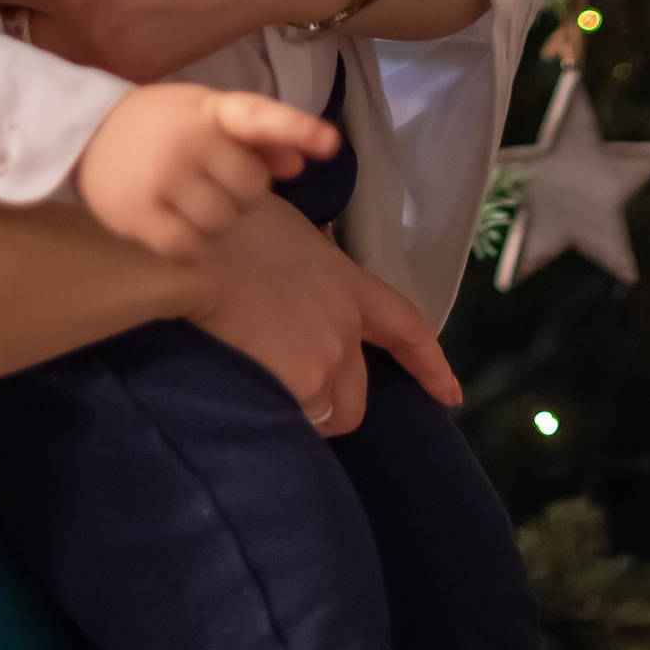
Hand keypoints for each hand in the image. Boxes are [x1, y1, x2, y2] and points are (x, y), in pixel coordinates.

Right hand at [75, 81, 339, 260]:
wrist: (82, 133)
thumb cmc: (159, 126)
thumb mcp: (206, 117)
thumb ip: (257, 140)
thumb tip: (298, 165)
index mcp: (209, 110)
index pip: (260, 116)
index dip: (298, 129)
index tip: (331, 144)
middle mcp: (187, 141)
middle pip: (251, 190)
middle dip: (239, 192)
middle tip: (208, 181)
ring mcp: (161, 178)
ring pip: (222, 222)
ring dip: (213, 220)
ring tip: (184, 200)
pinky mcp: (138, 214)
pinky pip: (188, 246)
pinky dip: (186, 244)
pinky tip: (169, 224)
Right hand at [182, 196, 460, 432]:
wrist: (199, 250)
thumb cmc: (229, 226)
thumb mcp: (286, 232)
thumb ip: (306, 263)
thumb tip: (298, 275)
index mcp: (346, 284)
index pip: (404, 326)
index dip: (428, 361)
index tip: (450, 391)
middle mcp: (345, 328)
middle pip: (357, 395)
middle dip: (331, 404)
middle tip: (289, 392)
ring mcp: (324, 360)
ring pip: (322, 414)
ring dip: (298, 412)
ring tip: (253, 385)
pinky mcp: (300, 387)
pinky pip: (290, 422)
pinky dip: (270, 419)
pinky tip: (237, 392)